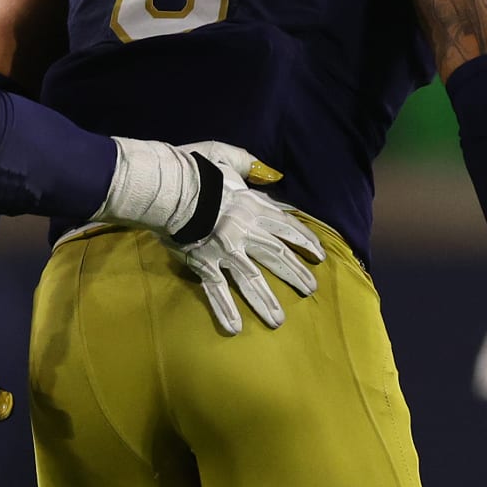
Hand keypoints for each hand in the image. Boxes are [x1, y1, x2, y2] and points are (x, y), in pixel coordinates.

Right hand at [171, 144, 324, 335]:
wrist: (166, 186)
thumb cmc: (194, 168)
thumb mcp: (225, 157)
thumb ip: (248, 166)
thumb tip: (270, 175)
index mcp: (252, 206)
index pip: (287, 227)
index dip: (305, 241)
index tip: (319, 256)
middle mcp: (244, 231)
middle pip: (277, 256)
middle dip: (296, 274)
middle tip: (311, 290)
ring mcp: (224, 250)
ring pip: (251, 280)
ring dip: (266, 301)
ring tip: (278, 321)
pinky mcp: (202, 263)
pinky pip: (217, 290)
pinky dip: (225, 310)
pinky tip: (234, 329)